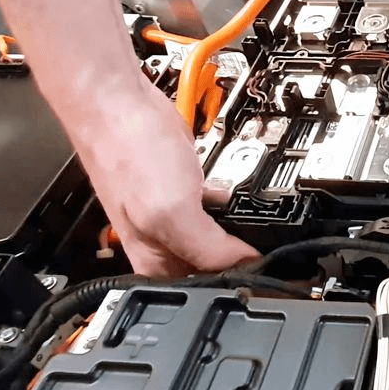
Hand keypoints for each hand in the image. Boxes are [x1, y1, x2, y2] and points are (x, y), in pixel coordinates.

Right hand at [67, 75, 258, 276]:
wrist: (118, 100)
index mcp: (153, 263)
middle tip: (271, 249)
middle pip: (211, 265)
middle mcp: (161, 242)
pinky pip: (211, 205)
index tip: (270, 273)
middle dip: (239, 257)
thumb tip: (245, 266)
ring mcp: (170, 212)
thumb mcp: (171, 212)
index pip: (204, 289)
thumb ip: (208, 248)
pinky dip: (229, 203)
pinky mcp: (180, 185)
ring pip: (214, 235)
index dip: (236, 284)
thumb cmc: (127, 153)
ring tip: (261, 224)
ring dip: (237, 231)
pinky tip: (237, 196)